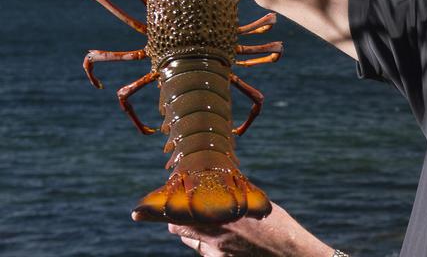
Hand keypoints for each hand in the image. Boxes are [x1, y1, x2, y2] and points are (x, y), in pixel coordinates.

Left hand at [168, 202, 333, 256]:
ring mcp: (216, 255)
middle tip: (183, 214)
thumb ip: (231, 198)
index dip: (153, 212)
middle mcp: (213, 236)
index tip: (137, 212)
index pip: (175, 213)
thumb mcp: (254, 204)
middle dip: (177, 220)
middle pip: (178, 229)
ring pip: (193, 242)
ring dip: (195, 233)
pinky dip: (213, 246)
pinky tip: (231, 243)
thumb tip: (218, 187)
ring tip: (213, 226)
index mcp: (218, 215)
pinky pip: (209, 254)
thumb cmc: (278, 226)